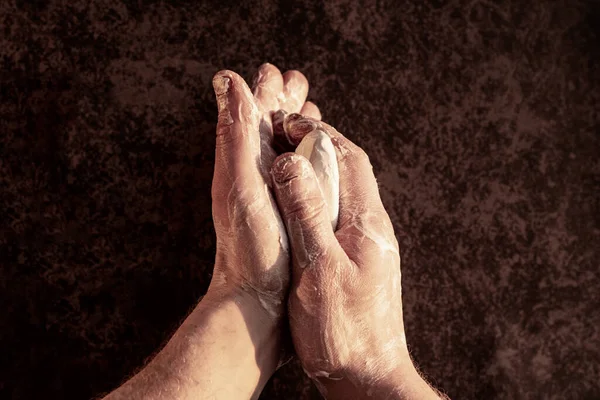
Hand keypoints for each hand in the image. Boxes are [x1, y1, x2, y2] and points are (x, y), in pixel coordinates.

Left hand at [103, 66, 323, 399]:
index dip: (265, 90)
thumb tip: (230, 81)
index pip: (251, 114)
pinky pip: (297, 175)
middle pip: (267, 128)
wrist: (256, 302)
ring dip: (296, 126)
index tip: (277, 70)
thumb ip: (234, 134)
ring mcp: (271, 196)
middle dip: (283, 102)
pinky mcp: (288, 214)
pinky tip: (318, 160)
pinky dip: (307, 158)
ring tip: (311, 110)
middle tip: (299, 81)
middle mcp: (253, 176)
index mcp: (241, 163)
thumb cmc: (250, 248)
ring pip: (283, 149)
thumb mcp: (240, 185)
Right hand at [270, 114, 441, 398]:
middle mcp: (372, 227)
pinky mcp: (357, 261)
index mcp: (366, 222)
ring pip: (344, 191)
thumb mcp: (318, 268)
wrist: (367, 375)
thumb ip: (308, 213)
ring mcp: (366, 244)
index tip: (287, 123)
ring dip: (318, 169)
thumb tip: (292, 162)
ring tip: (287, 160)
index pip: (348, 158)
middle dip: (319, 144)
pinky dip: (318, 196)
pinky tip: (298, 206)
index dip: (318, 134)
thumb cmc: (342, 330)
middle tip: (285, 134)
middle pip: (350, 169)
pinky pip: (338, 213)